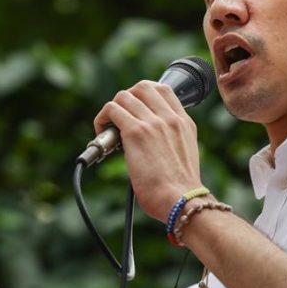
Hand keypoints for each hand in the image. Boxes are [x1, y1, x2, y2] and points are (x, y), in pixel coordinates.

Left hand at [93, 80, 202, 222]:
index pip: (163, 90)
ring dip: (111, 110)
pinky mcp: (135, 132)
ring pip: (124, 96)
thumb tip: (149, 143)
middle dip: (127, 98)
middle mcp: (169, 117)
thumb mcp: (184, 154)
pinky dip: (102, 119)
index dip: (144, 95)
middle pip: (142, 87)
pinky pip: (112, 110)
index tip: (135, 110)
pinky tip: (102, 135)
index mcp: (184, 122)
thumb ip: (170, 140)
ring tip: (108, 130)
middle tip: (120, 118)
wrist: (181, 200)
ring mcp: (153, 122)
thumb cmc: (181, 189)